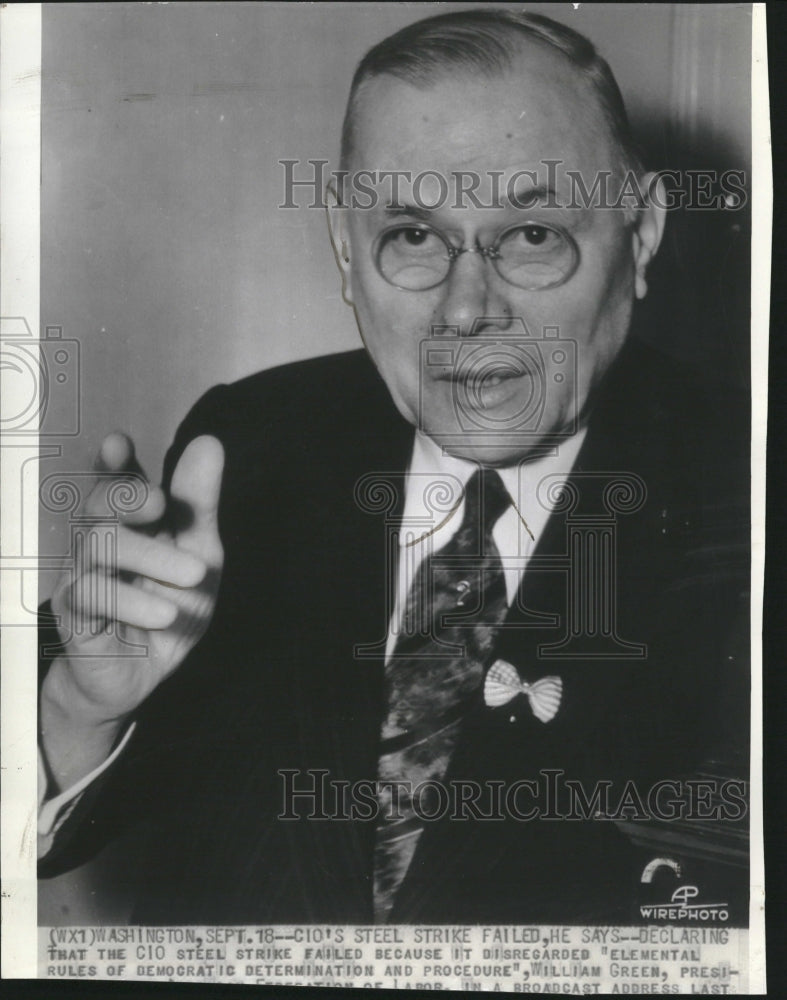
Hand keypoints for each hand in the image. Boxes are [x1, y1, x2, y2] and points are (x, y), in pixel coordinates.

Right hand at [41, 432, 224, 789]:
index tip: (119, 444)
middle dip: (127, 497)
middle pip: (97, 504)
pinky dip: (132, 600)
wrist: (146, 675)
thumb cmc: (169, 606)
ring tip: (195, 574)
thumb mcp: (200, 554)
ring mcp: (83, 575)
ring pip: (98, 544)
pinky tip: (165, 612)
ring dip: (151, 556)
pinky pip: (91, 595)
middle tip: (162, 504)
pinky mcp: (75, 614)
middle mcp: (101, 542)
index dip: (113, 461)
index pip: (115, 481)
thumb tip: (208, 442)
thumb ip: (199, 505)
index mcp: (132, 523)